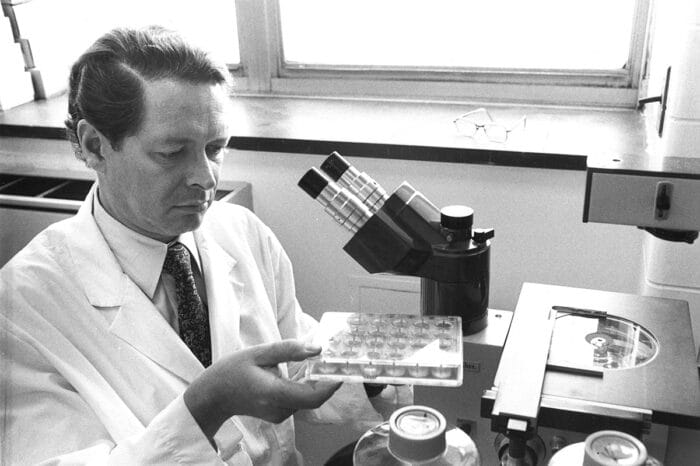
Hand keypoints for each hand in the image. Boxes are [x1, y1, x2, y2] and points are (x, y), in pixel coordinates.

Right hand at [184, 339, 340, 438]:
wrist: (213, 395)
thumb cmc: (232, 371)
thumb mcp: (258, 353)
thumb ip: (289, 350)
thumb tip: (316, 349)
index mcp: (274, 393)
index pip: (313, 396)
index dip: (331, 385)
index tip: (341, 369)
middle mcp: (280, 409)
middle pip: (313, 397)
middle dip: (325, 378)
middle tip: (331, 357)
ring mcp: (279, 414)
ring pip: (307, 398)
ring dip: (314, 381)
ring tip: (315, 359)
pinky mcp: (279, 414)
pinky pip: (298, 399)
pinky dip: (303, 385)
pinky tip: (299, 370)